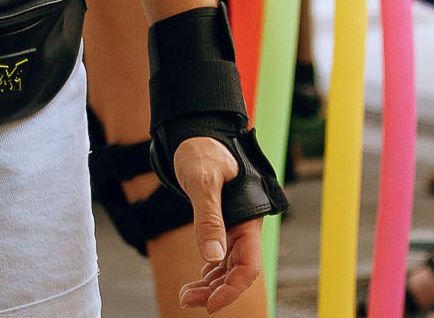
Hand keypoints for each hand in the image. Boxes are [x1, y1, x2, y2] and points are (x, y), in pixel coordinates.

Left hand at [171, 135, 263, 310]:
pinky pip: (220, 256)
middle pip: (237, 271)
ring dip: (210, 285)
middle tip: (186, 300)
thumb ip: (207, 217)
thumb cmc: (200, 150)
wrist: (194, 133)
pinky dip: (209, 272)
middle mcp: (244, 226)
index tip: (210, 305)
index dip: (232, 289)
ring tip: (186, 295)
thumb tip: (211, 256)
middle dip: (216, 291)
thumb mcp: (202, 180)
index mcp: (247, 219)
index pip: (247, 266)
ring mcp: (233, 226)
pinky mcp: (220, 222)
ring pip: (227, 266)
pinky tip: (197, 281)